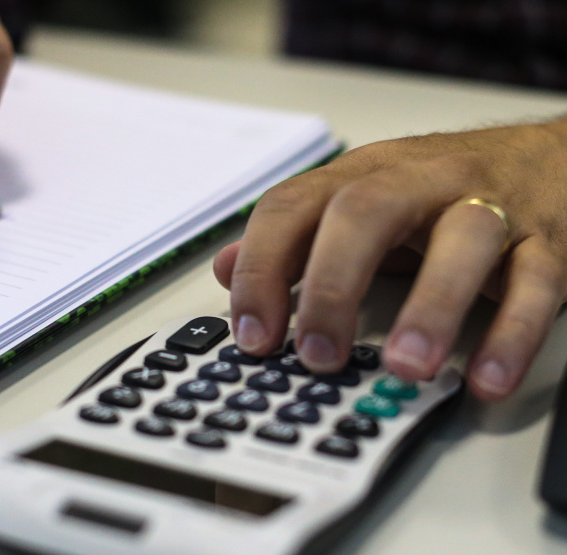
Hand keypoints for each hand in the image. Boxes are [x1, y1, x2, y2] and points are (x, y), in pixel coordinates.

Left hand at [213, 120, 566, 400]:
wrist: (553, 156)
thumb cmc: (442, 189)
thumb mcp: (358, 200)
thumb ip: (294, 237)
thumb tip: (224, 270)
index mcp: (363, 175)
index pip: (294, 207)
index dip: (262, 267)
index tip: (252, 332)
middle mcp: (421, 181)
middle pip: (367, 213)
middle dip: (333, 286)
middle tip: (317, 355)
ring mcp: (490, 206)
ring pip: (464, 239)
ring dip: (430, 306)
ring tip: (404, 367)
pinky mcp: (549, 242)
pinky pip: (537, 284)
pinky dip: (512, 334)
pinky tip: (485, 378)